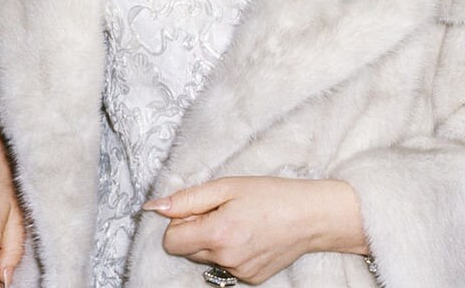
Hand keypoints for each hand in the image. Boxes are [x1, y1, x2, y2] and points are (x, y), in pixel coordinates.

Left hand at [144, 176, 367, 284]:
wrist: (309, 216)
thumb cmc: (270, 194)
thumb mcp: (226, 186)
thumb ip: (187, 199)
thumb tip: (155, 208)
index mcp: (217, 234)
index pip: (171, 240)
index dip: (179, 222)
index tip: (197, 208)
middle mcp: (226, 259)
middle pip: (187, 249)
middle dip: (196, 230)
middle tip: (221, 210)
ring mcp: (239, 273)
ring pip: (206, 258)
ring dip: (213, 241)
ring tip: (239, 221)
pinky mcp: (251, 279)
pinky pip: (226, 266)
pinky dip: (230, 251)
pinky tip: (249, 235)